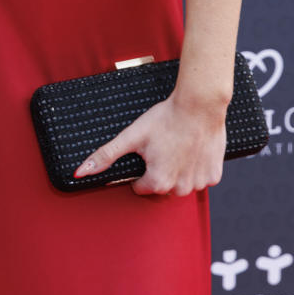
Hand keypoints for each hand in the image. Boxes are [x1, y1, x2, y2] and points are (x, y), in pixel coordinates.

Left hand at [73, 94, 225, 196]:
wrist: (199, 105)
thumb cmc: (165, 118)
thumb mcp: (131, 136)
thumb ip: (105, 156)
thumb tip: (80, 172)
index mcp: (158, 182)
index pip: (140, 187)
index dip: (139, 169)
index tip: (145, 153)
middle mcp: (180, 189)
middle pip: (161, 187)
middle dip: (158, 170)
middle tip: (161, 147)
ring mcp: (199, 183)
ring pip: (181, 183)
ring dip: (177, 170)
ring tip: (176, 146)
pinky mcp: (213, 175)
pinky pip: (199, 177)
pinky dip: (194, 167)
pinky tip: (190, 149)